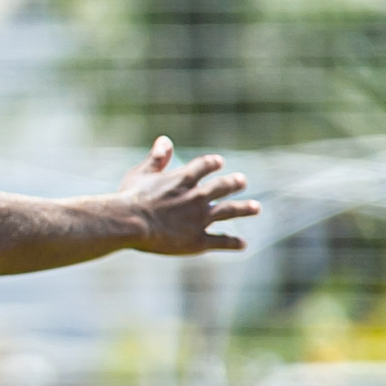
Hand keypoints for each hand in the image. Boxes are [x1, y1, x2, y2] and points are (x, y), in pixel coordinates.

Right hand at [117, 137, 256, 255]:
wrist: (131, 223)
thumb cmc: (130, 198)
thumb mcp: (141, 174)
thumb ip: (156, 158)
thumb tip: (165, 140)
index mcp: (183, 179)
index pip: (204, 166)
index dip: (212, 163)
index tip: (218, 162)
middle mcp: (197, 197)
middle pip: (222, 187)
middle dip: (233, 183)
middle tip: (242, 181)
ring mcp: (200, 219)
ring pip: (229, 211)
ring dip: (244, 209)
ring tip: (255, 207)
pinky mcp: (197, 240)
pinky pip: (221, 240)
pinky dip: (233, 242)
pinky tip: (243, 245)